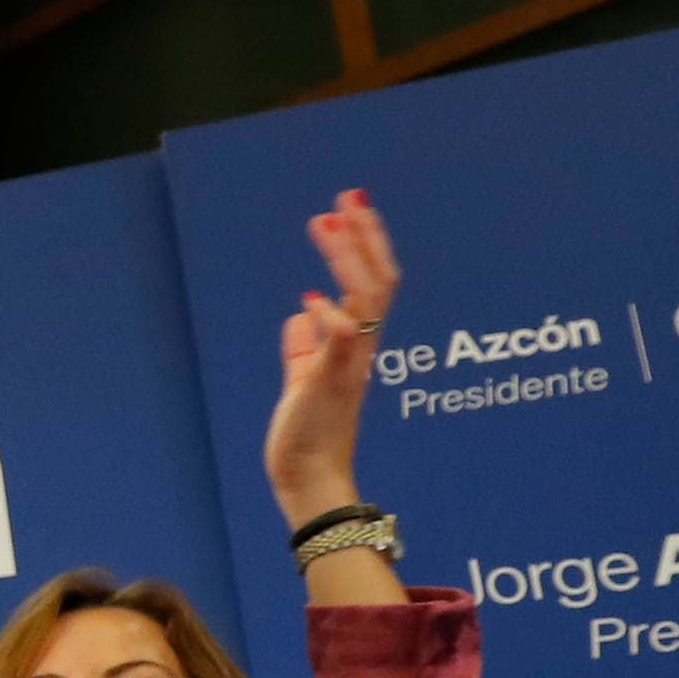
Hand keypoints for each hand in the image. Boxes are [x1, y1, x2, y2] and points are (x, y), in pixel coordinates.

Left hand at [265, 186, 395, 526]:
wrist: (310, 481)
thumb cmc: (308, 434)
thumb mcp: (303, 379)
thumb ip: (303, 347)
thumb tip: (300, 315)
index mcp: (357, 346)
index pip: (372, 283)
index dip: (365, 243)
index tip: (349, 206)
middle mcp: (361, 350)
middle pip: (378, 281)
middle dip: (365, 236)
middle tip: (349, 196)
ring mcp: (348, 366)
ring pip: (366, 300)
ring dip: (346, 258)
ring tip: (326, 222)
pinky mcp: (329, 386)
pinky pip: (341, 344)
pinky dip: (329, 318)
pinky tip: (308, 300)